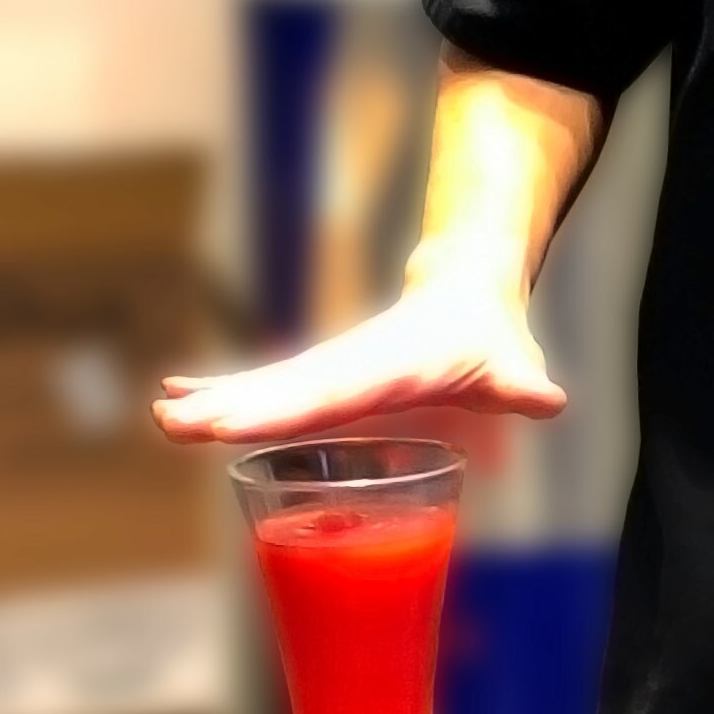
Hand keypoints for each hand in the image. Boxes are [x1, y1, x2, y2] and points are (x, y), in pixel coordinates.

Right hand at [152, 264, 563, 447]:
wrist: (469, 289)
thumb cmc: (491, 338)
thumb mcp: (512, 364)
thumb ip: (527, 384)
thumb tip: (549, 399)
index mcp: (387, 368)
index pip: (328, 393)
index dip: (280, 409)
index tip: (231, 421)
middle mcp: (349, 369)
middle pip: (282, 393)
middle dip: (228, 409)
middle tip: (173, 423)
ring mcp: (331, 370)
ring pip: (265, 390)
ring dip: (214, 403)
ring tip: (163, 418)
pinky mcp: (324, 376)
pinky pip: (267, 387)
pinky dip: (224, 390)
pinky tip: (179, 401)